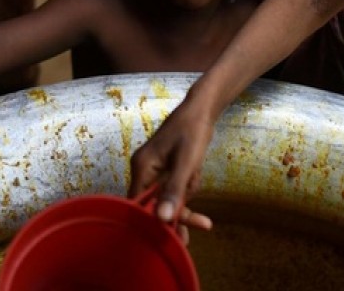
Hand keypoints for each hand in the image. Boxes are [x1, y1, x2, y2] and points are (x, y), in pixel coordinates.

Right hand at [129, 93, 217, 230]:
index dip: (155, 221)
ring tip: (197, 173)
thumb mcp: (186, 163)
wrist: (201, 109)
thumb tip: (162, 219)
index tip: (176, 233)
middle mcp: (144, 170)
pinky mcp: (165, 169)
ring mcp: (154, 170)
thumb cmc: (192, 131)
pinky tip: (196, 172)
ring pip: (168, 196)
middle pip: (155, 203)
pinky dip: (188, 184)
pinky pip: (175, 187)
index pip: (139, 204)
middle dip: (179, 209)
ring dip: (187, 192)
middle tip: (203, 223)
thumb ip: (174, 191)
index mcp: (142, 167)